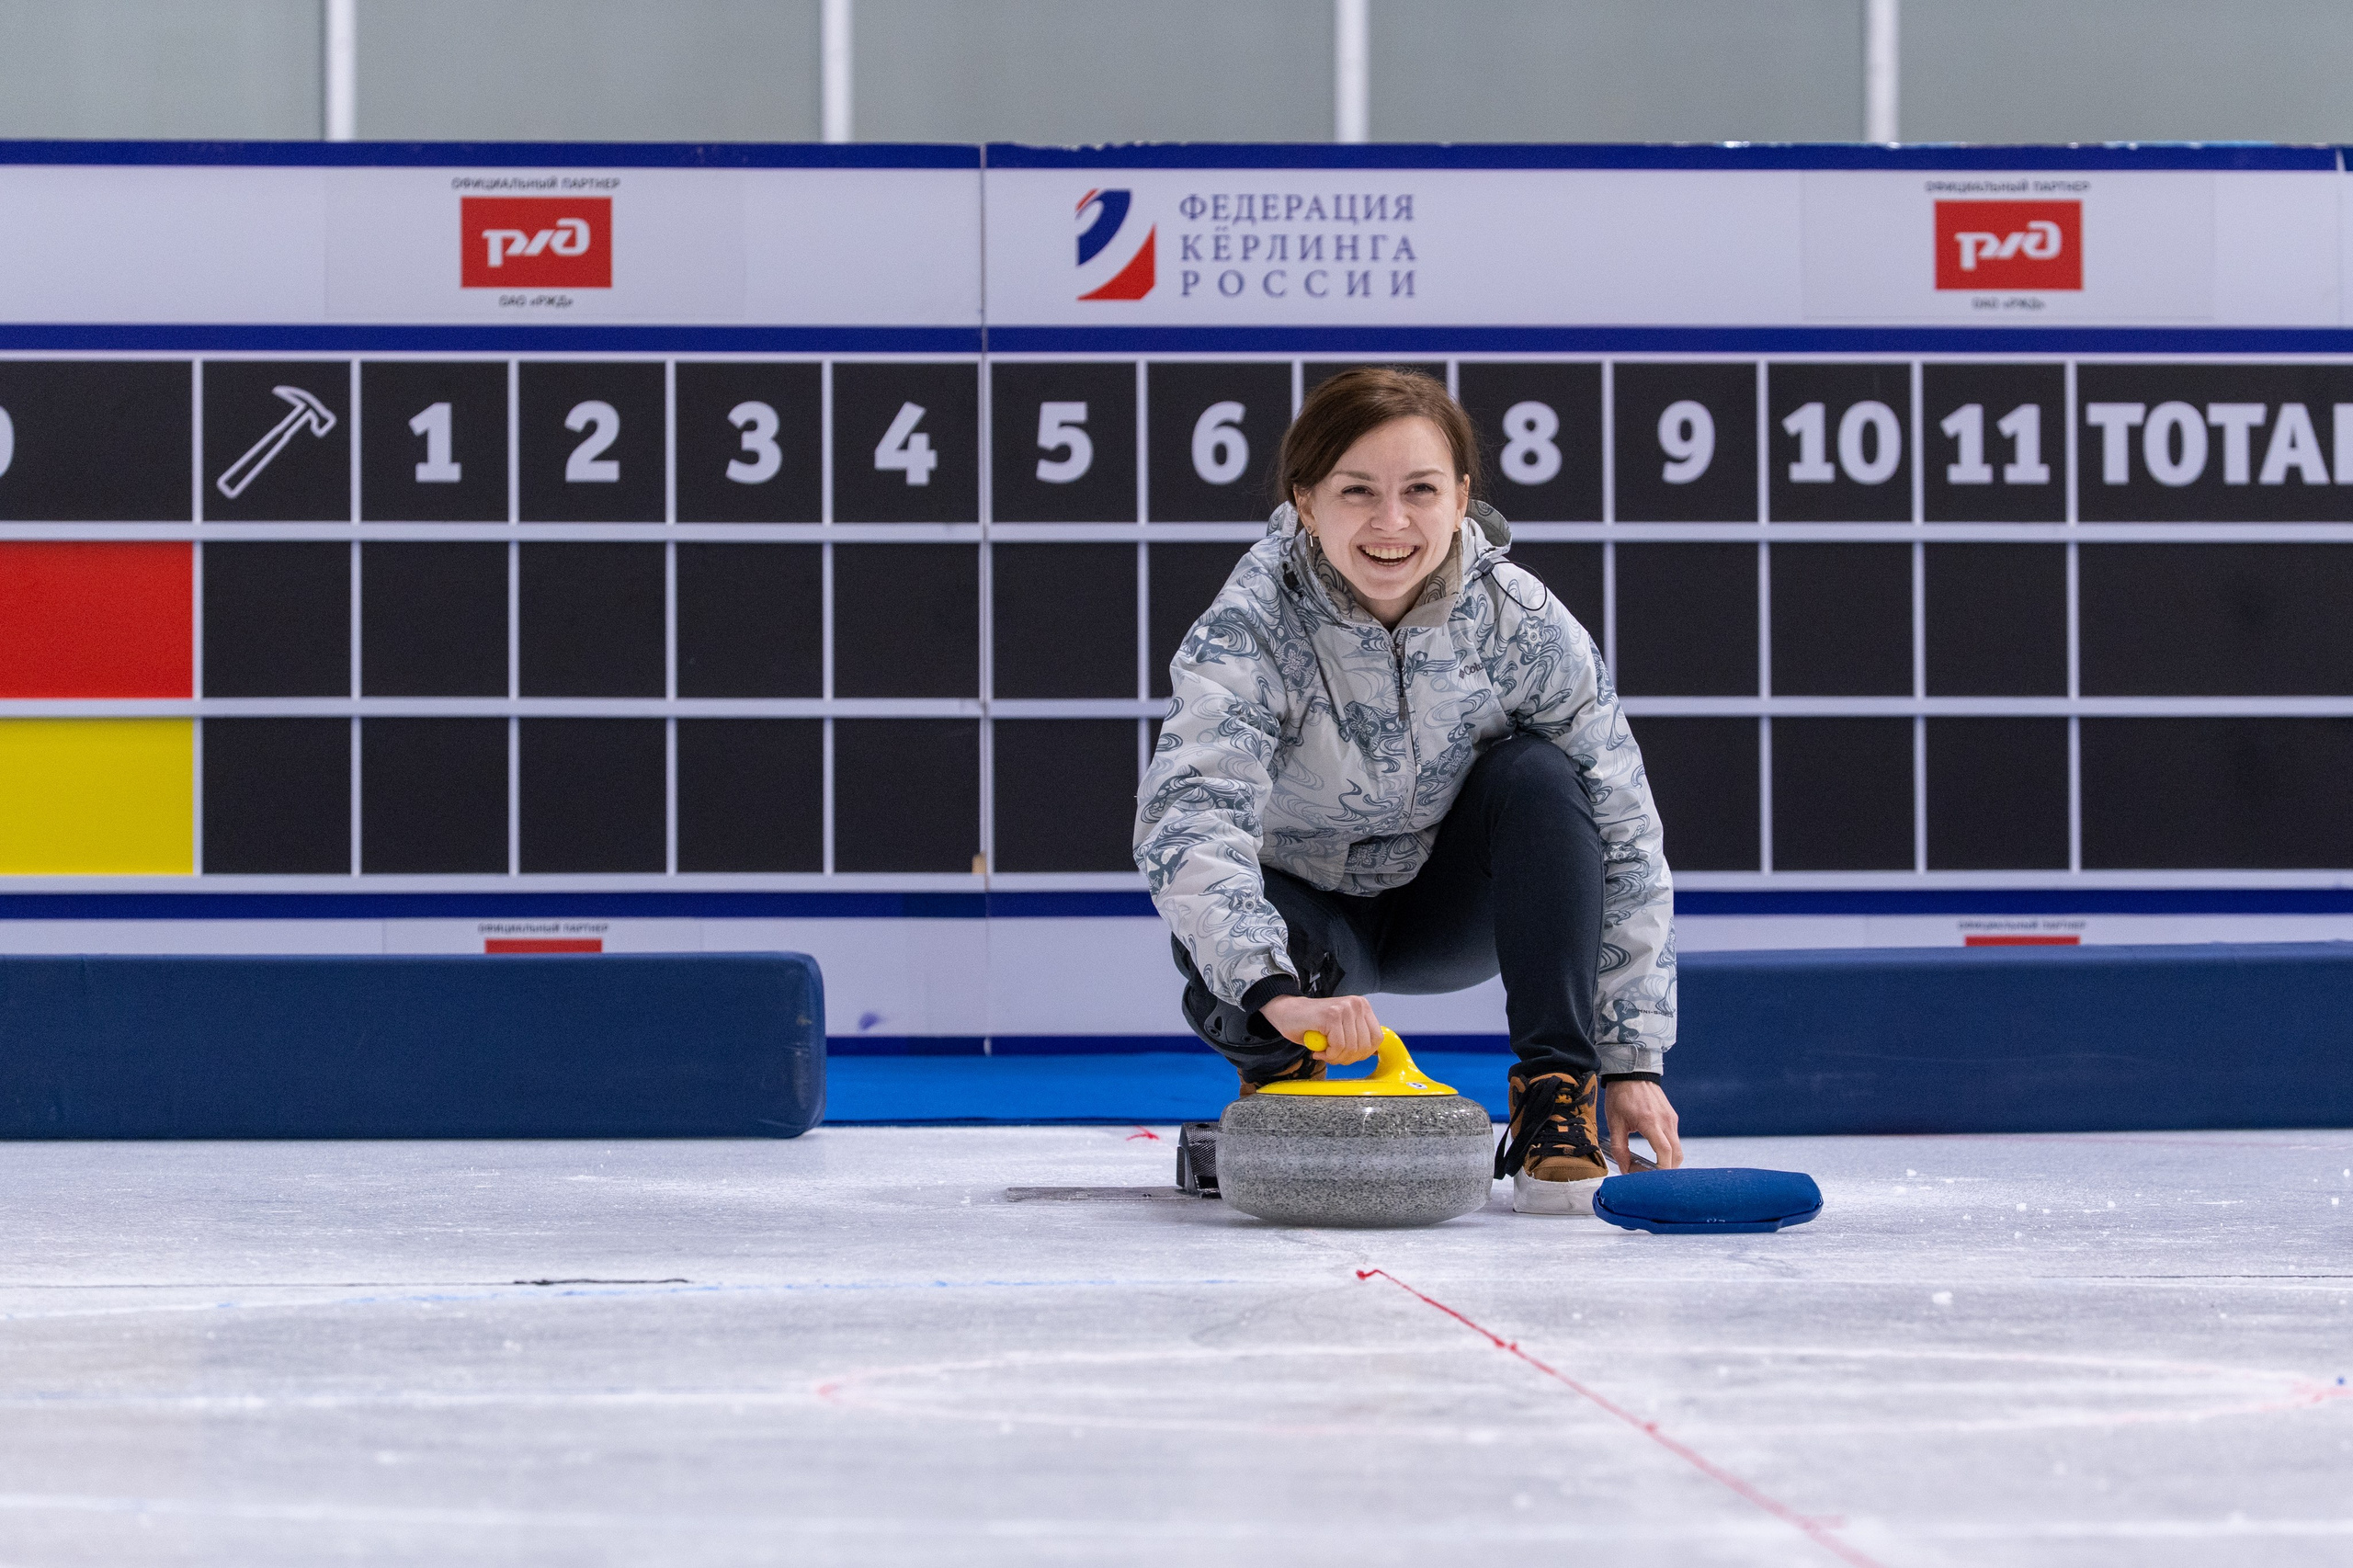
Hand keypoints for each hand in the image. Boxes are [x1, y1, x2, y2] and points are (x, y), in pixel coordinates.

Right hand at [1258, 994, 1383, 1064]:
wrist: (1286, 1011)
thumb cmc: (1312, 1023)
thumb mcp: (1342, 1029)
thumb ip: (1356, 1037)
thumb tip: (1370, 1053)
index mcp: (1362, 1007)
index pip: (1377, 1038)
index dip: (1363, 1053)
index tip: (1347, 1055)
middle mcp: (1356, 1005)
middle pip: (1364, 1046)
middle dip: (1347, 1058)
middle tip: (1331, 1056)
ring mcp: (1344, 1008)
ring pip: (1351, 1048)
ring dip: (1335, 1057)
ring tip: (1323, 1053)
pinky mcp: (1332, 1015)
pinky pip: (1338, 1046)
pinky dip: (1328, 1054)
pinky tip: (1318, 1050)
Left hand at [1604, 1079, 1682, 1169]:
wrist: (1631, 1072)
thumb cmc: (1621, 1095)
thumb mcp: (1614, 1122)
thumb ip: (1619, 1148)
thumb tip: (1625, 1169)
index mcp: (1650, 1122)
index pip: (1665, 1152)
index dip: (1661, 1170)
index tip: (1651, 1179)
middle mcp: (1666, 1121)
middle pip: (1677, 1155)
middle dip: (1666, 1170)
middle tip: (1649, 1176)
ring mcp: (1671, 1119)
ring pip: (1678, 1149)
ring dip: (1668, 1161)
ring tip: (1650, 1167)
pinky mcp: (1672, 1117)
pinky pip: (1675, 1139)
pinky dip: (1668, 1151)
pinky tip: (1655, 1153)